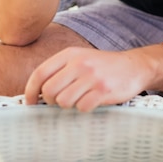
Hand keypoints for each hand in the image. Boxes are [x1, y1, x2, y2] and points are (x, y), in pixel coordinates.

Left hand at [24, 46, 147, 111]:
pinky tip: (92, 100)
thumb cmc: (101, 65)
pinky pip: (82, 108)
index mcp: (70, 53)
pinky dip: (84, 108)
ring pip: (63, 102)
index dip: (30, 91)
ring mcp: (92, 76)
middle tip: (60, 100)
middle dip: (51, 101)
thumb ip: (59, 70)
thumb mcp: (79, 58)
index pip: (40, 73)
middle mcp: (79, 63)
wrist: (133, 66)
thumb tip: (35, 91)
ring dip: (69, 105)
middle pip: (49, 91)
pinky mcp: (103, 90)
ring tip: (79, 98)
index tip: (29, 102)